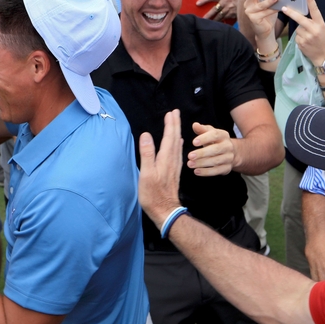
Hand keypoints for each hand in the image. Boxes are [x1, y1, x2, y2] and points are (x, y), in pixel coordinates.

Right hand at [138, 109, 183, 229]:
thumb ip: (147, 153)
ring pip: (177, 145)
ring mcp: (174, 166)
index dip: (170, 124)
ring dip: (177, 132)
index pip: (169, 137)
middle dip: (175, 125)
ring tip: (176, 124)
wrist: (165, 211)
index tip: (170, 113)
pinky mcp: (174, 172)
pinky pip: (178, 153)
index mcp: (165, 158)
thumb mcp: (146, 173)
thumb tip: (146, 134)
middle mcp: (172, 160)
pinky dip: (178, 144)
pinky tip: (178, 143)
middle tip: (175, 113)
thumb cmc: (153, 194)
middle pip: (175, 139)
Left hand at [187, 123, 235, 175]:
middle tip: (189, 156)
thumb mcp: (209, 133)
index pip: (215, 135)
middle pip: (215, 149)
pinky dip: (206, 172)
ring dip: (202, 163)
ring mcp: (229, 158)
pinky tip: (196, 171)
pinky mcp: (227, 168)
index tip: (194, 142)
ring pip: (216, 161)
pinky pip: (217, 171)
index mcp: (223, 135)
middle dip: (202, 153)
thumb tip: (195, 125)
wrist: (231, 153)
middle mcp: (228, 146)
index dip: (204, 138)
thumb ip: (202, 129)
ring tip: (190, 164)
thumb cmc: (215, 141)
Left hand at [198, 0, 237, 21]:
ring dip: (212, 20)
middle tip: (202, 19)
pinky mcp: (232, 14)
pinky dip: (219, 22)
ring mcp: (230, 8)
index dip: (204, 0)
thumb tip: (206, 4)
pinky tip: (216, 25)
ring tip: (207, 23)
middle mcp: (226, 0)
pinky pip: (223, 19)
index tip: (197, 4)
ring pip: (218, 16)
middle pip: (214, 9)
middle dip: (207, 15)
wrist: (247, 2)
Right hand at [243, 0, 279, 40]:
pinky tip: (278, 8)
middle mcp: (248, 4)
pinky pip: (263, 13)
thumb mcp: (268, 4)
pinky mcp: (253, 19)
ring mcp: (249, 12)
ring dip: (268, 1)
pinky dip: (271, 10)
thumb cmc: (267, 15)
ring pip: (259, 5)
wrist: (265, 30)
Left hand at [281, 0, 324, 65]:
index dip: (311, 2)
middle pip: (300, 19)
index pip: (316, 11)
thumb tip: (300, 16)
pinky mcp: (301, 43)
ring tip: (308, 37)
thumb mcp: (322, 29)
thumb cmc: (322, 40)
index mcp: (321, 24)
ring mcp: (307, 37)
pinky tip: (306, 42)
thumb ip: (313, 22)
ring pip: (297, 29)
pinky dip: (299, 38)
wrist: (323, 56)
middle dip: (291, 13)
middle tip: (284, 8)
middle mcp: (314, 30)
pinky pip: (296, 36)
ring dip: (300, 31)